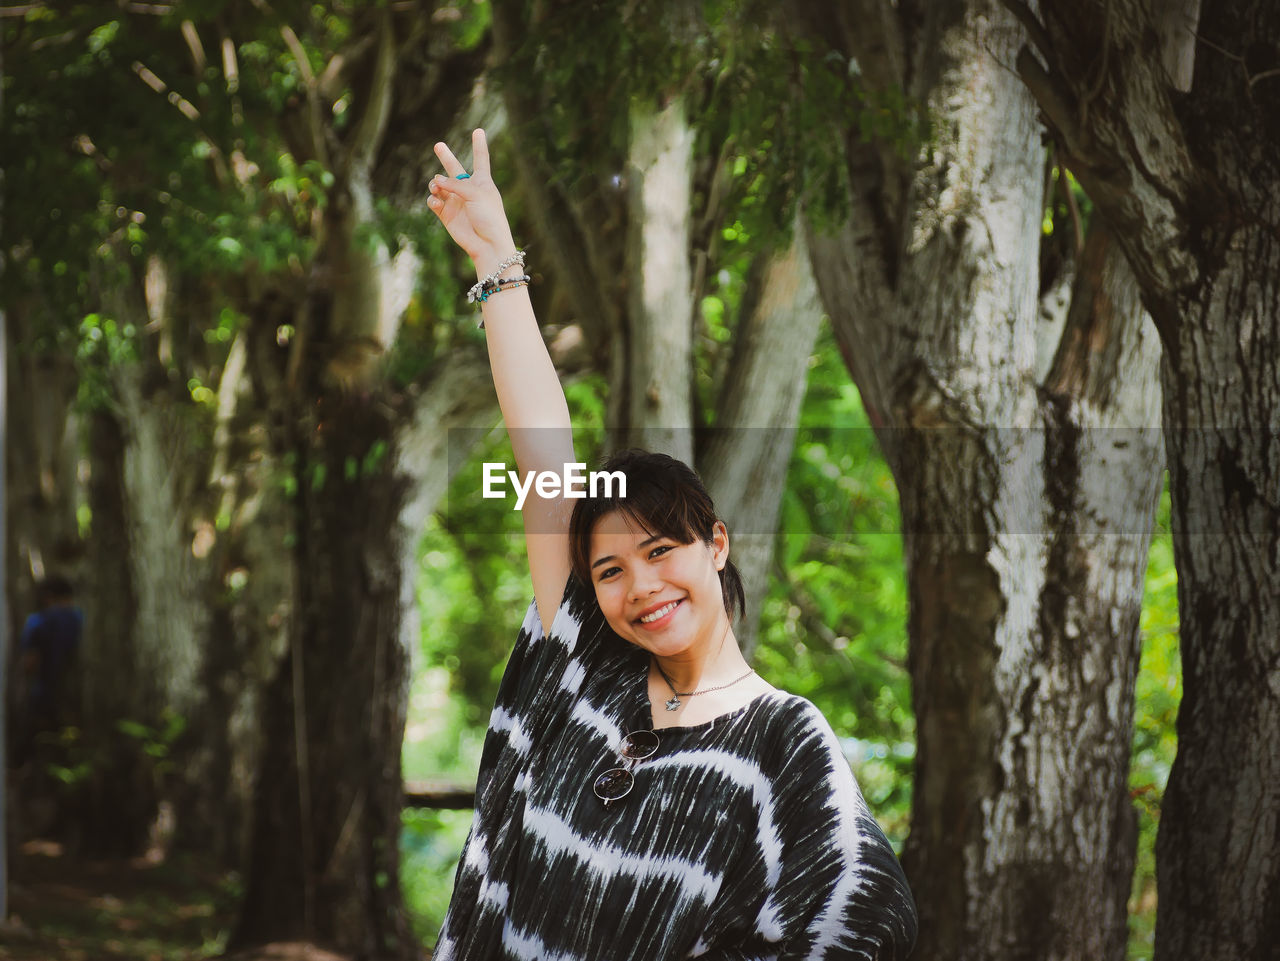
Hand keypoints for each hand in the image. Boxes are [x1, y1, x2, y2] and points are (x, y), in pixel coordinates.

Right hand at [428, 129, 516, 274]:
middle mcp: (468, 190)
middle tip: (438, 145)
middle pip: (454, 169)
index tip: (478, 130)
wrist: (487, 244)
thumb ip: (455, 184)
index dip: (479, 144)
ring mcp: (456, 202)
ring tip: (436, 186)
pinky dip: (432, 200)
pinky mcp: (446, 214)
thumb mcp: (476, 194)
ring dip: (435, 183)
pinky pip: (434, 201)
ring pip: (439, 185)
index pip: (480, 158)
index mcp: (482, 182)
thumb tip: (436, 181)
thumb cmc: (489, 217)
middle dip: (446, 157)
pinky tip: (436, 202)